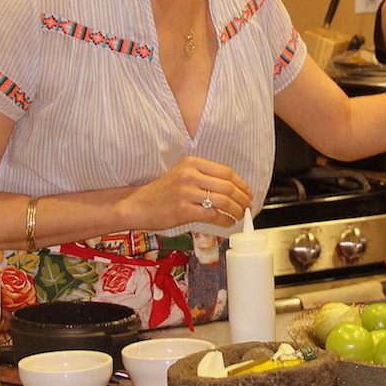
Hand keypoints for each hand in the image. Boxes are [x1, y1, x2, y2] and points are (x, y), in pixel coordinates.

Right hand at [126, 155, 251, 230]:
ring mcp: (186, 192)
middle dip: (242, 198)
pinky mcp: (182, 210)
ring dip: (236, 210)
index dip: (242, 184)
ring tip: (239, 216)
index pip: (226, 172)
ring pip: (223, 201)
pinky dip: (225, 220)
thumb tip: (234, 189)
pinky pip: (212, 215)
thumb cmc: (163, 192)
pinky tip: (228, 222)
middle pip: (228, 186)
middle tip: (248, 206)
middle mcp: (190, 174)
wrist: (138, 205)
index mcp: (192, 162)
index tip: (248, 193)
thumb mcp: (183, 174)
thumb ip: (205, 177)